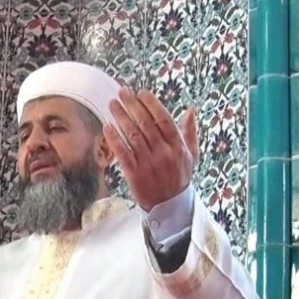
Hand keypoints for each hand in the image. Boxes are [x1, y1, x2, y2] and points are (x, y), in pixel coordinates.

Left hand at [105, 88, 197, 210]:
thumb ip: (190, 132)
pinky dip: (114, 139)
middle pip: (145, 123)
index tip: (141, 92)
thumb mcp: (191, 155)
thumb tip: (191, 109)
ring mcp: (148, 163)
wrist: (170, 206)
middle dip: (132, 105)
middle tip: (121, 92)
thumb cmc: (179, 177)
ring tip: (113, 104)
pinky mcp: (134, 174)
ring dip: (121, 117)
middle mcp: (163, 153)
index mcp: (177, 146)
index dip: (151, 104)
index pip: (163, 119)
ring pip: (132, 135)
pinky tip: (107, 127)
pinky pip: (122, 152)